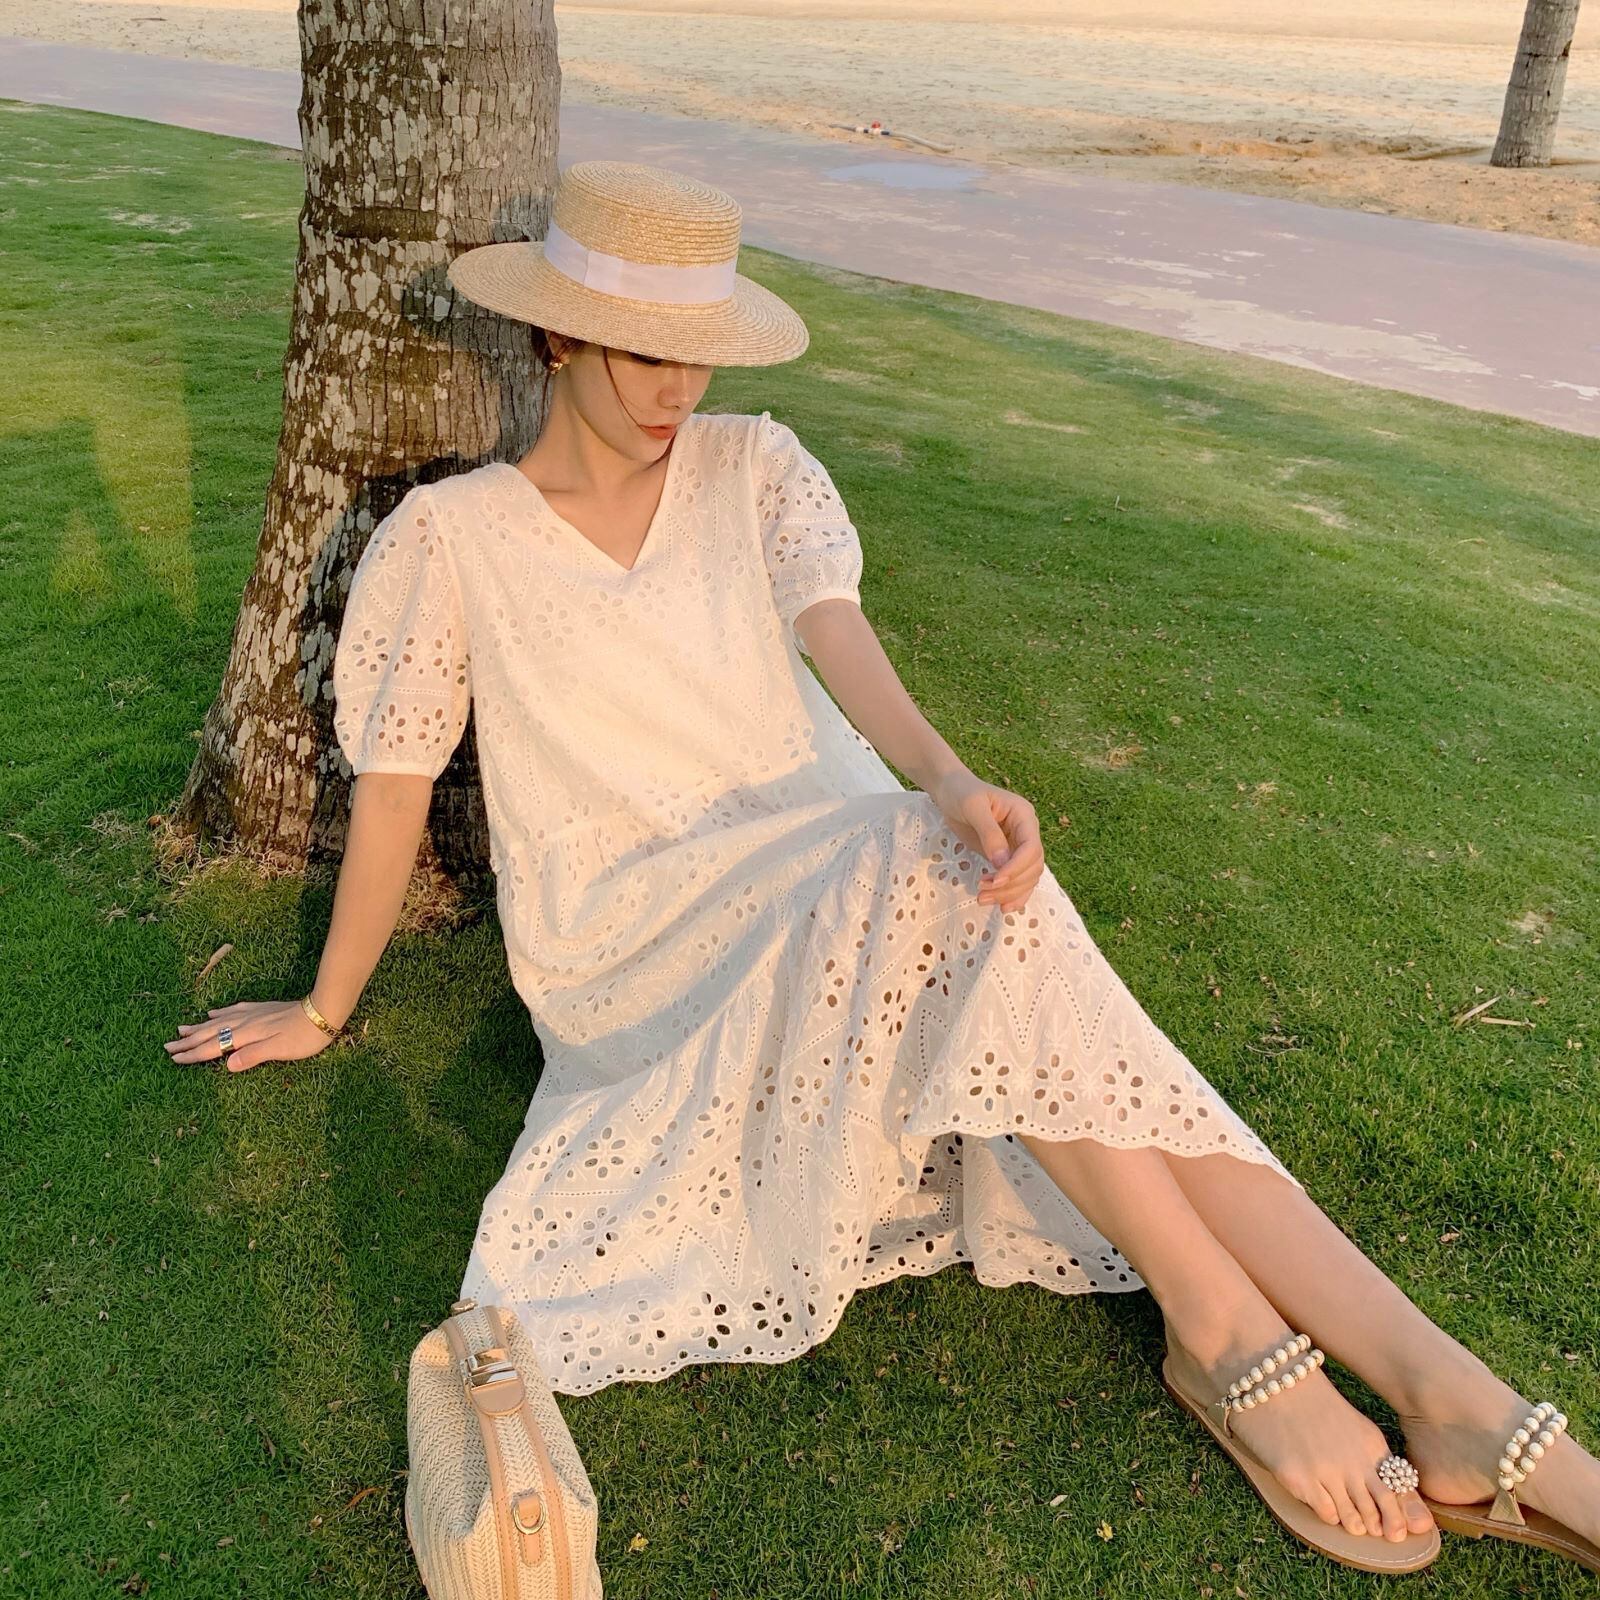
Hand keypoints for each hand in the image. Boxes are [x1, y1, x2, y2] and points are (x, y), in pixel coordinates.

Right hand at [163, 998, 341, 1073]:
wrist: (322, 1012)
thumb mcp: (279, 1050)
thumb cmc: (304, 1037)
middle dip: (188, 1040)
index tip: (174, 1058)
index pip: (214, 1046)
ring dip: (199, 1026)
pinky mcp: (262, 1009)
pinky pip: (233, 1011)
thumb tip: (226, 1065)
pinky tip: (214, 1013)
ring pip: (219, 1020)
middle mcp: (245, 1022)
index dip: (194, 1054)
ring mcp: (253, 1014)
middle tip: (166, 1045)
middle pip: (211, 1033)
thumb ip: (252, 1056)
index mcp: (247, 1035)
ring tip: (181, 1028)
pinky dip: (220, 1014)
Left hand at [925, 769, 1043, 912]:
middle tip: (983, 892)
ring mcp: (1017, 846)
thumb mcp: (973, 807)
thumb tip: (1001, 862)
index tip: (995, 880)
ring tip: (982, 899)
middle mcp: (1026, 832)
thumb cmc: (961, 793)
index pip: (1031, 848)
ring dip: (1009, 893)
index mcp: (1023, 816)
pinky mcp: (1005, 856)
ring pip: (1027, 877)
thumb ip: (989, 833)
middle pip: (1032, 867)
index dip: (1016, 867)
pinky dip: (1012, 894)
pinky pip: (1017, 879)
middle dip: (1011, 884)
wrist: (949, 791)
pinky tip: (1001, 907)